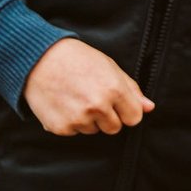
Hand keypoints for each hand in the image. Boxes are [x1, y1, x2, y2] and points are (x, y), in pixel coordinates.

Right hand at [24, 38, 154, 135]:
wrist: (40, 58)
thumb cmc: (78, 59)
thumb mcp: (110, 67)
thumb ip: (132, 90)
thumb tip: (149, 108)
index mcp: (114, 90)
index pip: (134, 118)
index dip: (127, 110)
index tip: (118, 103)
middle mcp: (98, 106)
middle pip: (115, 128)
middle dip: (108, 116)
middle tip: (93, 96)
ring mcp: (78, 119)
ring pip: (94, 130)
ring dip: (88, 119)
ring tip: (77, 96)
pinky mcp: (61, 128)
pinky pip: (75, 132)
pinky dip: (71, 121)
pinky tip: (64, 103)